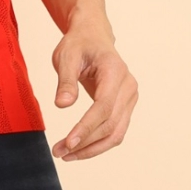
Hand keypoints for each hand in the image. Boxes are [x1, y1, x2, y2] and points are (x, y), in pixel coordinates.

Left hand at [49, 15, 137, 161]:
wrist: (92, 35)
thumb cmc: (79, 43)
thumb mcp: (66, 55)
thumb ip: (66, 80)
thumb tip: (62, 105)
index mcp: (114, 70)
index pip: (103, 107)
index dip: (86, 128)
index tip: (68, 143)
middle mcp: (128, 86)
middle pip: (111, 125)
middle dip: (86, 143)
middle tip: (60, 153)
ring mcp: (130, 97)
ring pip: (115, 133)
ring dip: (92, 148)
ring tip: (67, 155)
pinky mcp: (126, 105)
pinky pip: (115, 129)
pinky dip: (98, 142)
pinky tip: (79, 148)